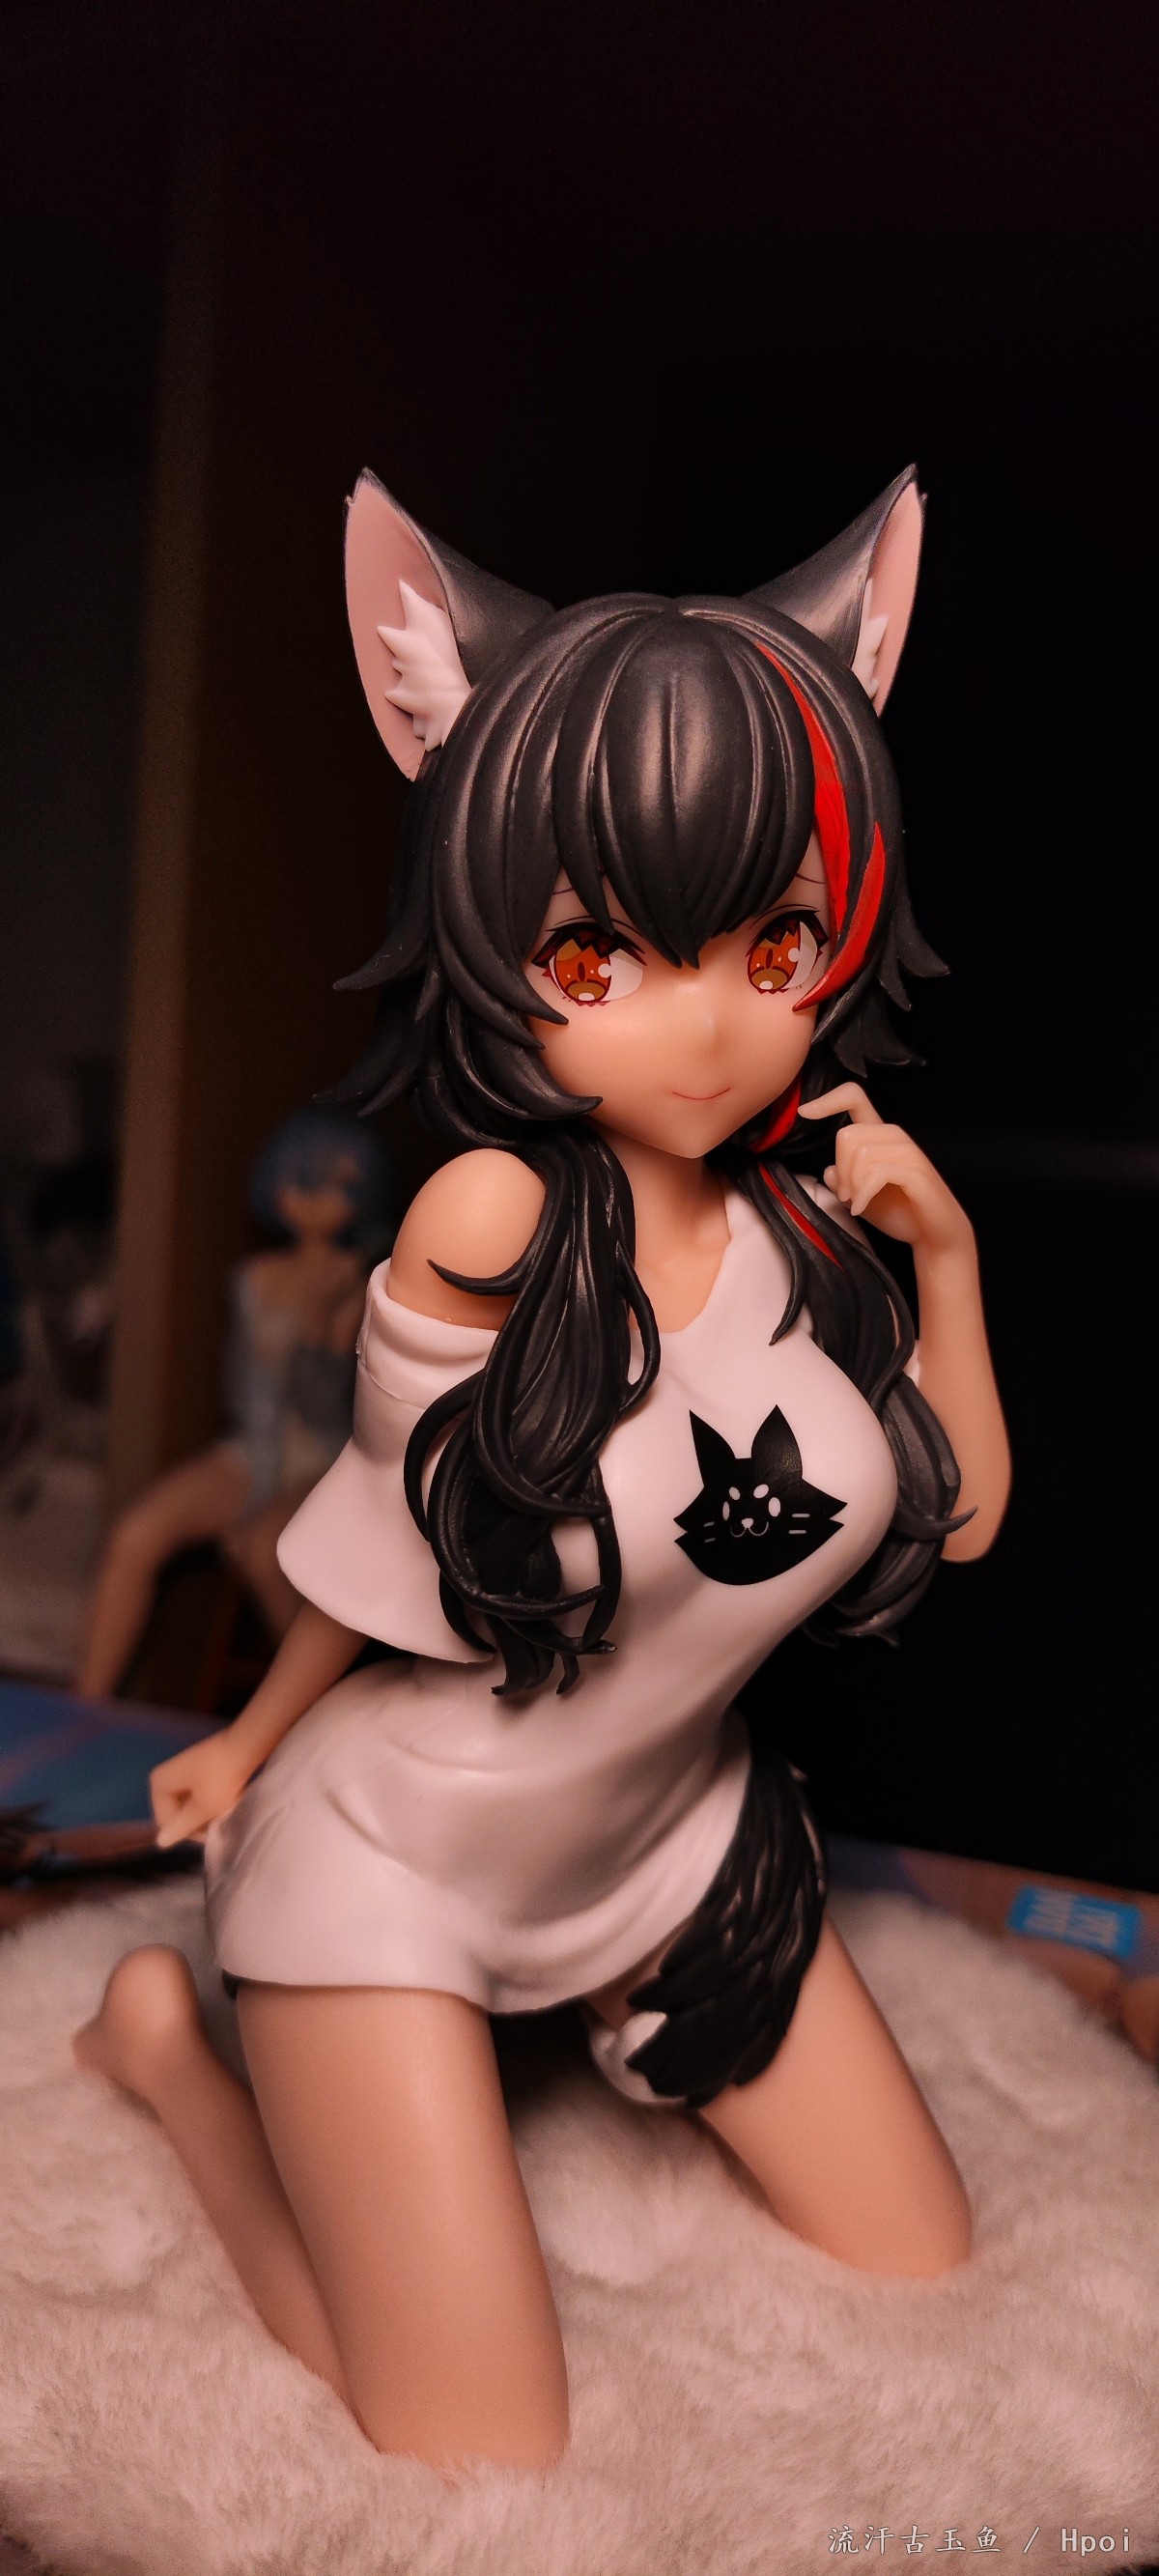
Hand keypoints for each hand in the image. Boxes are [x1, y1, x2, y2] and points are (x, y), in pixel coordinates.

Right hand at [150, 1731, 252, 1849]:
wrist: (246, 1745)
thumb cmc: (221, 1778)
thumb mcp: (202, 1808)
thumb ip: (181, 1827)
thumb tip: (159, 1843)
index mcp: (159, 1784)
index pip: (167, 1822)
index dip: (188, 1832)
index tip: (211, 1833)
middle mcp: (166, 1777)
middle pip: (177, 1813)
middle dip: (198, 1822)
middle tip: (220, 1824)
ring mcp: (182, 1773)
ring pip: (191, 1806)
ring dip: (207, 1814)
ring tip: (226, 1813)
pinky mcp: (199, 1771)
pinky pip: (199, 1796)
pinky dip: (212, 1802)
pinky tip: (228, 1803)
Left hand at [799, 1084, 973, 1258]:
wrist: (935, 1235)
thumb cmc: (900, 1212)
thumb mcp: (860, 1196)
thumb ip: (843, 1180)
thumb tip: (828, 1170)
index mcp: (879, 1135)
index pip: (854, 1098)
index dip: (827, 1100)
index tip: (805, 1112)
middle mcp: (894, 1136)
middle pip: (847, 1134)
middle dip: (839, 1169)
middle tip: (844, 1195)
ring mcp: (907, 1152)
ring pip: (860, 1152)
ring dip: (850, 1184)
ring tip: (855, 1203)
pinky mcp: (915, 1171)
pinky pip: (876, 1173)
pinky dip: (862, 1195)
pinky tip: (861, 1209)